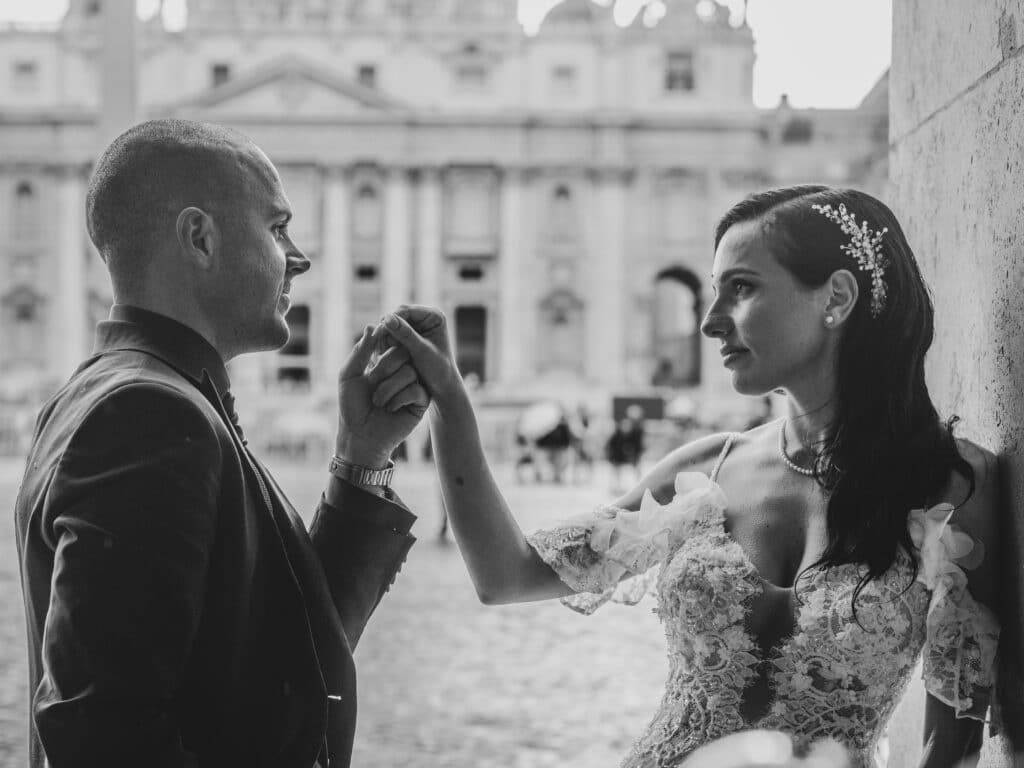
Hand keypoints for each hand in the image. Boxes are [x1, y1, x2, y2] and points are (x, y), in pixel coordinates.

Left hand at [335, 325, 428, 466]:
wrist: (360, 436)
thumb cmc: (352, 406)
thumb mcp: (349, 375)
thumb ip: (361, 350)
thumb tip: (371, 326)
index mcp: (385, 361)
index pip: (392, 342)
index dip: (384, 345)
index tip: (372, 357)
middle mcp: (401, 370)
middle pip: (403, 352)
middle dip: (384, 368)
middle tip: (372, 382)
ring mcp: (413, 384)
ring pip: (409, 372)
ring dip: (388, 388)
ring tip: (378, 402)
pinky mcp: (421, 401)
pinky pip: (416, 390)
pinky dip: (399, 399)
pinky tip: (390, 409)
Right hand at [380, 305, 462, 404]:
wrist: (441, 386)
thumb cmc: (437, 370)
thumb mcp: (421, 351)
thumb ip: (405, 334)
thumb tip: (387, 318)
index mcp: (434, 316)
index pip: (406, 310)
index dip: (390, 320)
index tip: (377, 334)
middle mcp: (425, 317)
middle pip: (396, 315)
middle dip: (387, 330)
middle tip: (380, 347)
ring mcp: (416, 325)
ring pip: (392, 325)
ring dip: (385, 337)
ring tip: (384, 353)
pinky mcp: (408, 335)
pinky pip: (391, 334)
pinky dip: (386, 343)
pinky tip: (384, 354)